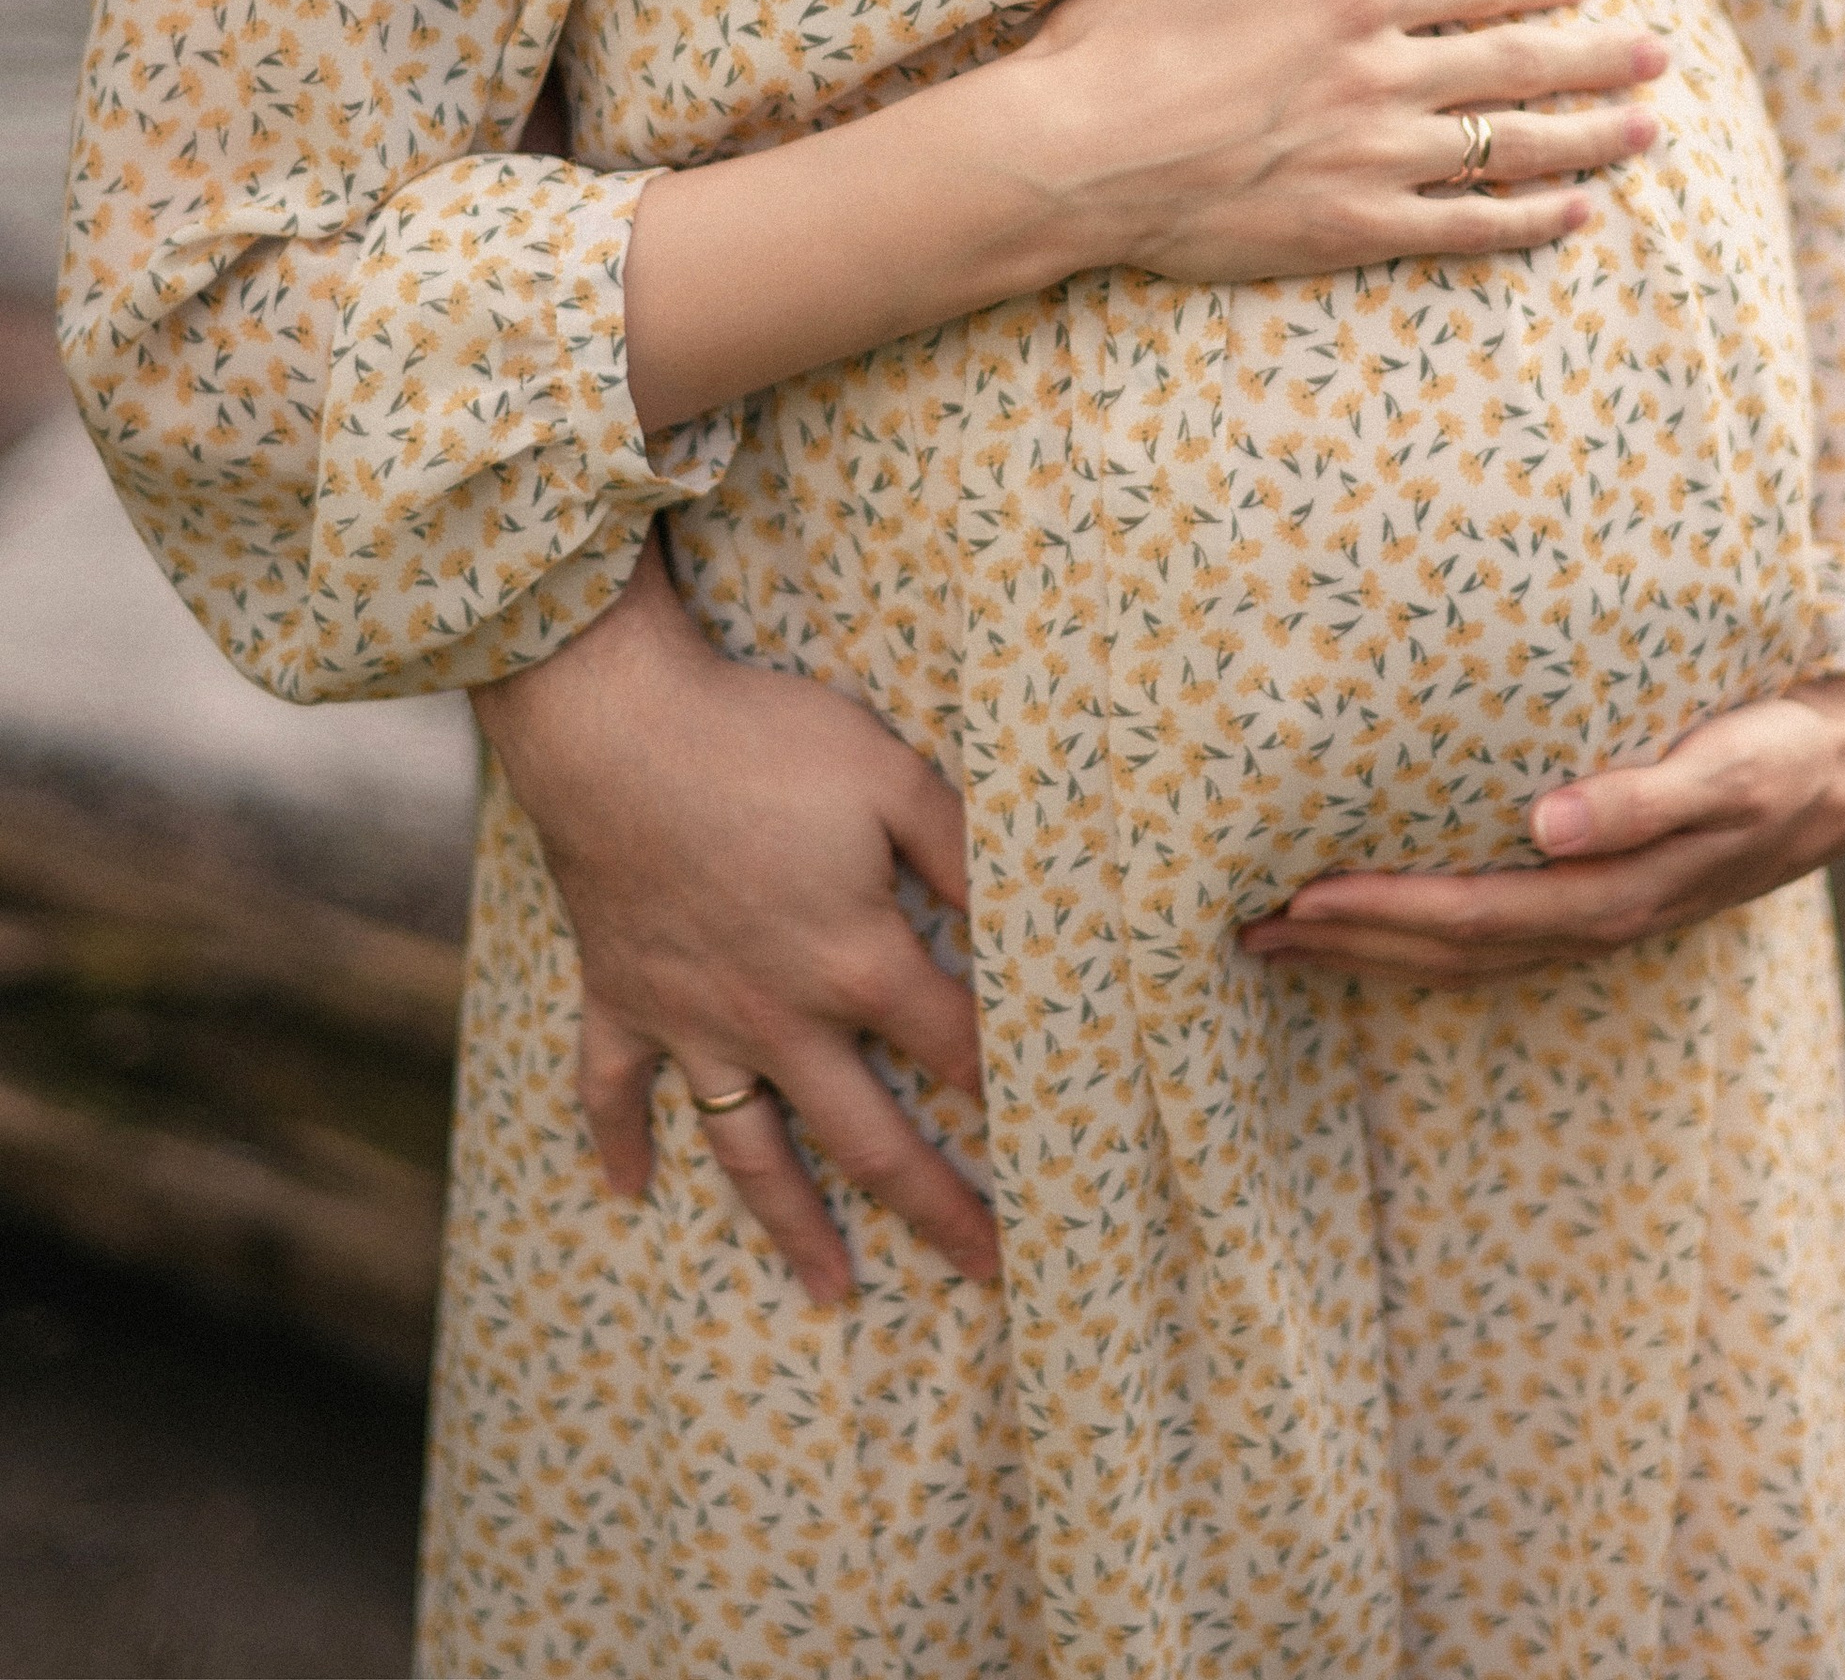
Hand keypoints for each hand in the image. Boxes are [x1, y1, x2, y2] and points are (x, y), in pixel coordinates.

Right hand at [475, 536, 996, 1303]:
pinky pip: (611, 1089)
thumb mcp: (894, 777)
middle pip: (868, 1136)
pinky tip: (628, 1190)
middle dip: (933, 1206)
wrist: (617, 728)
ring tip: (831, 1289)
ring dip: (792, 1224)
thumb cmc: (764, 743)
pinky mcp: (621, 997)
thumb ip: (962, 852)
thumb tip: (1025, 913)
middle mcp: (779, 1017)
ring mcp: (694, 1019)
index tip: (1059, 1137)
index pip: (954, 1048)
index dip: (1010, 1088)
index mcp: (856, 963)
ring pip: (749, 1148)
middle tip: (986, 1269)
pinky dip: (617, 1142)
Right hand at [1019, 0, 1666, 280]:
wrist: (1074, 155)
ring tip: (1647, 130)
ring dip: (1590, 137)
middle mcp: (1382, 75)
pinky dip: (1531, 221)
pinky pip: (1467, 227)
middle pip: (1518, 63)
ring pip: (1512, 145)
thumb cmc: (1124, 36)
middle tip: (1659, 55)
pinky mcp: (1353, 230)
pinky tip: (1578, 215)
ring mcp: (1375, 158)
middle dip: (1599, 57)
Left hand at [1235, 678, 1844, 980]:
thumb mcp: (1729, 764)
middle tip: (1242, 921)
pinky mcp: (1600, 894)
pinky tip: (1369, 912)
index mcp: (1614, 891)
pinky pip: (1495, 933)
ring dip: (1370, 946)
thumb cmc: (1782, 749)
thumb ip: (1643, 795)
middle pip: (1451, 947)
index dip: (1382, 914)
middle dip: (1348, 939)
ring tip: (1276, 930)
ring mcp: (1597, 914)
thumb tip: (1545, 825)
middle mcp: (1595, 916)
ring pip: (1466, 952)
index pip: (1473, 916)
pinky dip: (1421, 932)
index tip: (1295, 894)